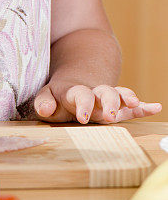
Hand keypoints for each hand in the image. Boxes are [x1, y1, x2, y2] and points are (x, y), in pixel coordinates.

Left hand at [33, 81, 161, 123]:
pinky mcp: (116, 106)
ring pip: (119, 95)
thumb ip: (44, 102)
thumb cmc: (57, 97)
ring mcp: (106, 99)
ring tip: (135, 103)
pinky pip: (131, 106)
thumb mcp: (47, 97)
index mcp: (75, 92)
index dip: (83, 104)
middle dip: (110, 102)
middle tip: (110, 116)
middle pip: (105, 92)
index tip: (83, 118)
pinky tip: (155, 107)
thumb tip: (44, 109)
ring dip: (127, 98)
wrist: (73, 82)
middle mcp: (93, 93)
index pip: (80, 95)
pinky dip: (143, 107)